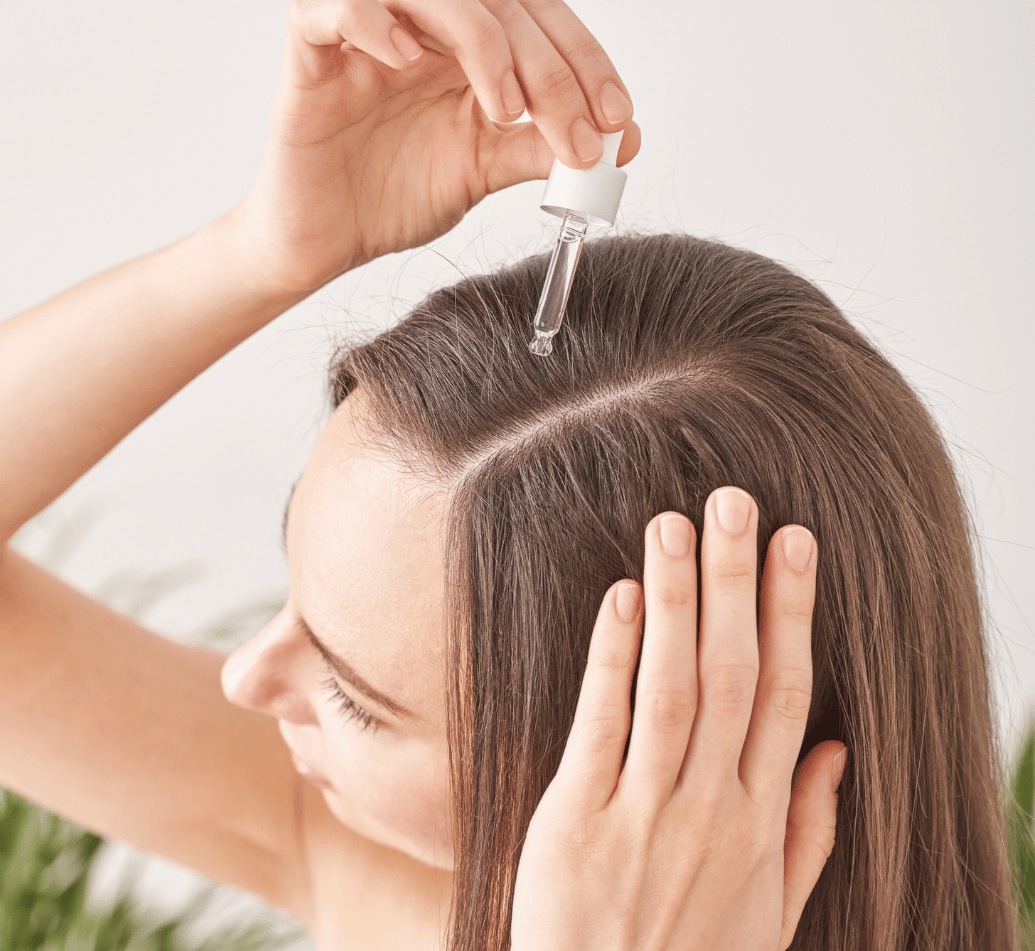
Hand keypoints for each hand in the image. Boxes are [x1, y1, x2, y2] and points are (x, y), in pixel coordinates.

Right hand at [231, 0, 640, 293]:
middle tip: (576, 138)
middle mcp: (426, 38)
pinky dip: (367, 22)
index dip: (586, 60)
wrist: (328, 243)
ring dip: (480, 39)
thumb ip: (542, 150)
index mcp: (470, 57)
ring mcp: (367, 44)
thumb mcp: (485, 173)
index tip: (618, 121)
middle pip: (497, 4)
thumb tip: (623, 141)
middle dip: (552, 71)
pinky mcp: (311, 60)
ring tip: (503, 111)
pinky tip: (406, 63)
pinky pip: (326, 9)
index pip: (538, 19)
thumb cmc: (395, 200)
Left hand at [510, 487, 847, 950]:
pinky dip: (613, 658)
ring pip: (673, 688)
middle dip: (737, 583)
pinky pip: (602, 726)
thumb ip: (809, 829)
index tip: (795, 543)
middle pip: (733, 674)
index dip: (791, 612)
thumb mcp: (771, 912)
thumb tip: (836, 748)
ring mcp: (644, 812)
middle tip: (734, 502)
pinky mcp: (577, 820)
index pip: (785, 693)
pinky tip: (622, 597)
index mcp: (761, 821)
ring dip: (678, 601)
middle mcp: (712, 806)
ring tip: (675, 524)